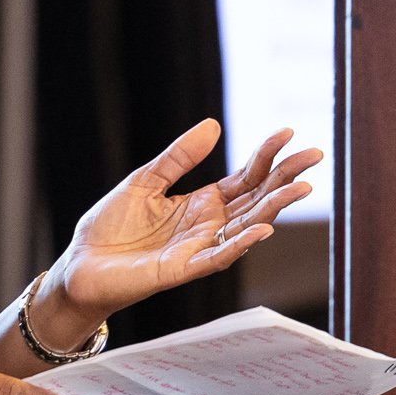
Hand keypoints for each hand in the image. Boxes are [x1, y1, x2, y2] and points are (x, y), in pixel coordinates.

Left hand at [42, 120, 320, 340]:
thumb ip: (178, 158)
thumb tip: (212, 124)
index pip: (245, 177)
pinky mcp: (183, 269)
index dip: (266, 155)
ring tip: (301, 186)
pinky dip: (240, 244)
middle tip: (314, 154)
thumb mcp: (144, 181)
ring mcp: (200, 247)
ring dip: (275, 207)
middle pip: (257, 199)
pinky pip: (218, 256)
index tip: (289, 132)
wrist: (80, 265)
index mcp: (201, 203)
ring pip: (247, 226)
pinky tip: (262, 229)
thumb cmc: (110, 227)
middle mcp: (209, 225)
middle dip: (286, 177)